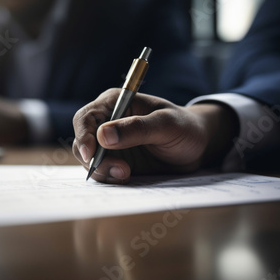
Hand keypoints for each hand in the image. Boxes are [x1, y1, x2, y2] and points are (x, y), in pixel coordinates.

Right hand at [72, 89, 237, 183]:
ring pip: (89, 160)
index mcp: (115, 103)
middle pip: (83, 141)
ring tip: (127, 174)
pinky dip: (109, 177)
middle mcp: (108, 121)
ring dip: (103, 171)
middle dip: (94, 159)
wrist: (197, 146)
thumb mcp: (167, 124)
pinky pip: (102, 171)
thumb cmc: (185, 127)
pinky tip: (127, 176)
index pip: (86, 117)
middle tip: (120, 171)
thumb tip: (103, 136)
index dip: (84, 136)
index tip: (91, 155)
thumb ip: (137, 128)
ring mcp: (110, 143)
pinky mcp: (116, 160)